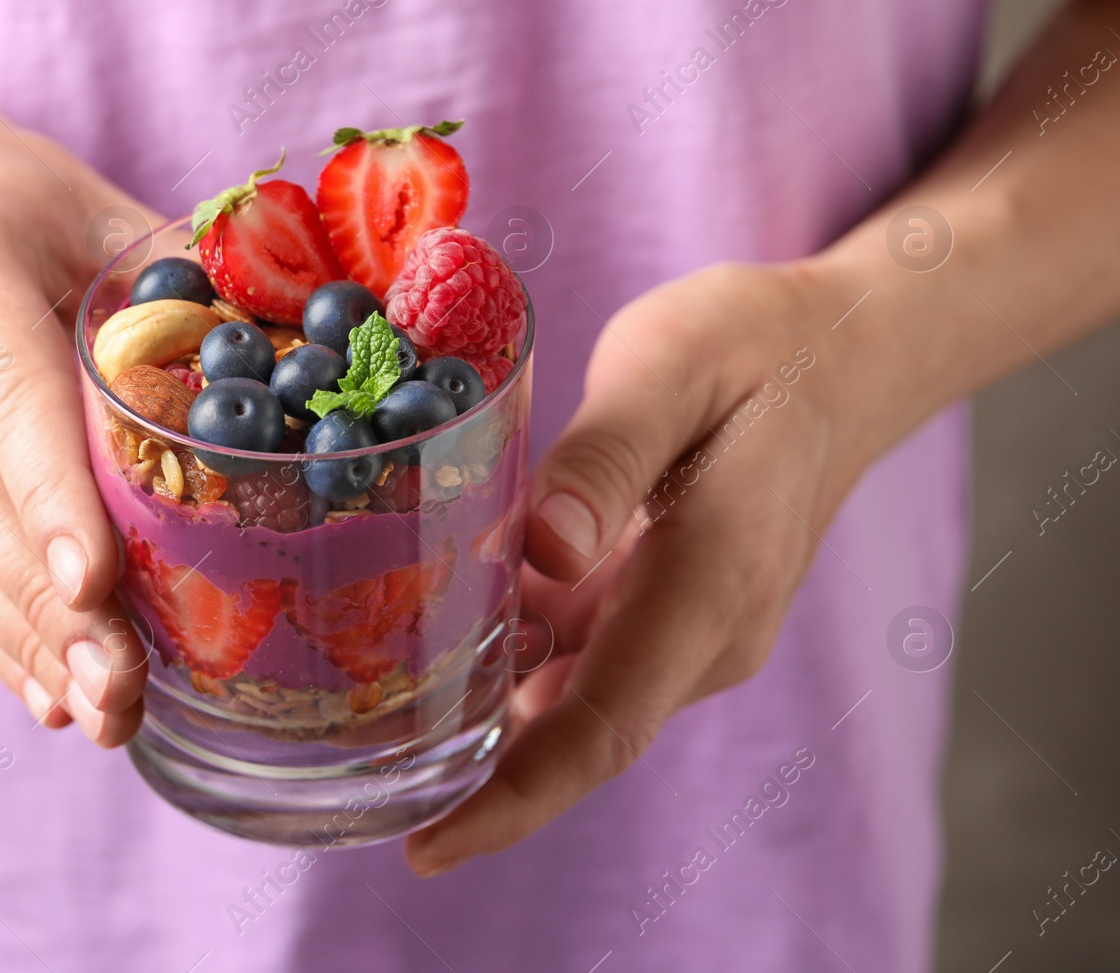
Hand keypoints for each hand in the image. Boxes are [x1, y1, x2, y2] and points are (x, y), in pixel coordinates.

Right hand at [0, 101, 156, 745]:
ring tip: (99, 711)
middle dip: (46, 604)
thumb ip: (184, 291)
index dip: (52, 494)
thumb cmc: (20, 198)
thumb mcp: (102, 210)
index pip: (6, 389)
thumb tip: (308, 383)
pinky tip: (42, 687)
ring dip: (20, 637)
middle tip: (121, 692)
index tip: (99, 588)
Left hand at [406, 258, 879, 873]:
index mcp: (709, 583)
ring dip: (484, 708)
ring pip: (574, 695)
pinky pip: (582, 653)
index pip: (604, 728)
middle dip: (473, 772)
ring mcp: (691, 627)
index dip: (514, 799)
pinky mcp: (669, 605)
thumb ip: (606, 456)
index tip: (427, 849)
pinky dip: (510, 652)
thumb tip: (542, 551)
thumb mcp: (671, 365)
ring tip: (369, 702)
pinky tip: (437, 622)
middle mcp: (704, 633)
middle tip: (354, 771)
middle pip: (577, 733)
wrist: (841, 353)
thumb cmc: (754, 348)